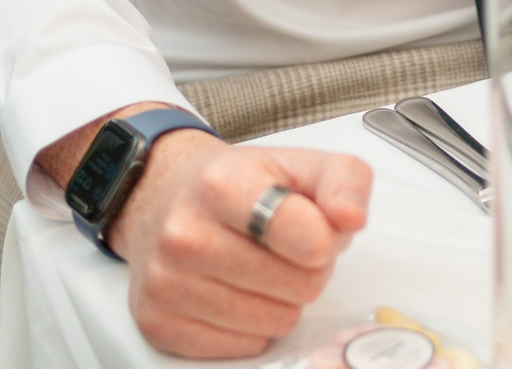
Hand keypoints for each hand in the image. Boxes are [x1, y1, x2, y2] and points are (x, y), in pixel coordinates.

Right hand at [110, 136, 373, 358]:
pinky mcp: (160, 324)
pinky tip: (233, 291)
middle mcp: (185, 234)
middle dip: (306, 269)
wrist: (166, 203)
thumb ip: (345, 180)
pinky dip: (251, 326)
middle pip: (301, 286)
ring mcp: (168, 283)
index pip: (309, 238)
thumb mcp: (300, 165)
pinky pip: (246, 347)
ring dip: (281, 300)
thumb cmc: (239, 187)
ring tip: (257, 267)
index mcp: (222, 184)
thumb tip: (351, 217)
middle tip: (282, 247)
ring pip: (277, 322)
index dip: (325, 239)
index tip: (312, 228)